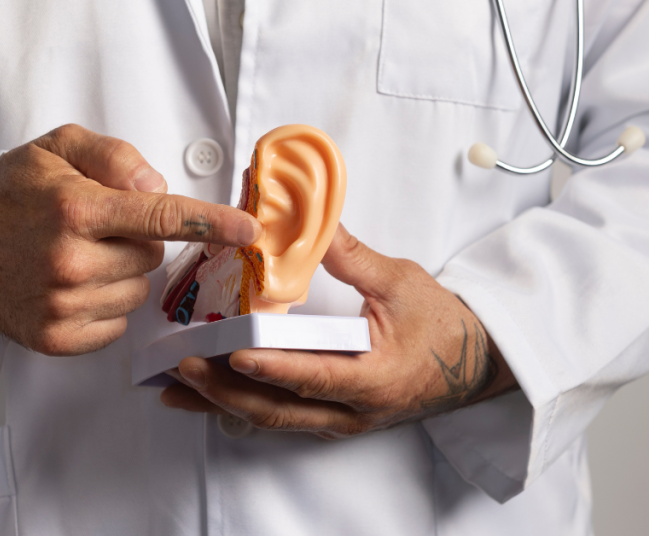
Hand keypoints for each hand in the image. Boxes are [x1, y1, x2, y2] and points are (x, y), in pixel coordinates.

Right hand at [0, 124, 261, 355]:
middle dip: (136, 242)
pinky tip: (70, 287)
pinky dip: (104, 306)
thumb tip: (158, 188)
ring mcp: (62, 305)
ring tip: (74, 257)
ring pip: (137, 293)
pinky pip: (116, 325)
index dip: (211, 223)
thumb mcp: (58, 148)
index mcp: (76, 209)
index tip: (249, 231)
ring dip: (120, 275)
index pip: (161, 218)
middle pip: (152, 258)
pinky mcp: (56, 338)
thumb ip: (115, 157)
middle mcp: (70, 261)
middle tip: (93, 229)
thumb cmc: (11, 192)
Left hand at [160, 224, 517, 437]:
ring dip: (224, 403)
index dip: (273, 367)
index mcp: (375, 377)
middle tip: (183, 369)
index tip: (234, 354)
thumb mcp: (400, 281)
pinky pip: (282, 417)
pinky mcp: (333, 418)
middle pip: (280, 409)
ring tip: (176, 389)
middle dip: (226, 391)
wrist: (471, 361)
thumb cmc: (442, 324)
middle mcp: (354, 410)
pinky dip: (243, 405)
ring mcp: (341, 420)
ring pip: (274, 419)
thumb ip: (350, 255)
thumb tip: (307, 220)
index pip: (315, 375)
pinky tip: (210, 396)